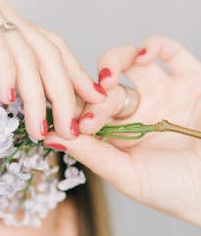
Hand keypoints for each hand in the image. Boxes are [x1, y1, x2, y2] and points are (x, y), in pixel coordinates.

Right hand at [0, 0, 106, 139]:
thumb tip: (4, 106)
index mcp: (2, 24)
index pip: (49, 50)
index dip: (72, 78)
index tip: (88, 110)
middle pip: (48, 51)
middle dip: (65, 94)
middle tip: (73, 130)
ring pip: (26, 50)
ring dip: (37, 93)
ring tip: (40, 128)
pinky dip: (5, 71)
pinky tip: (7, 99)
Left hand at [45, 36, 200, 226]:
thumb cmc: (171, 190)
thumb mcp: (125, 175)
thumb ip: (90, 153)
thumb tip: (48, 136)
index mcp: (117, 134)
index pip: (85, 110)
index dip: (73, 110)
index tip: (64, 122)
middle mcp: (137, 109)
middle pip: (102, 87)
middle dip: (94, 99)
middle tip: (94, 116)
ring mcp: (162, 91)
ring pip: (128, 59)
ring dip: (113, 61)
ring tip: (108, 79)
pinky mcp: (190, 79)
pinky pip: (170, 51)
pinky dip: (153, 45)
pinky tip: (142, 55)